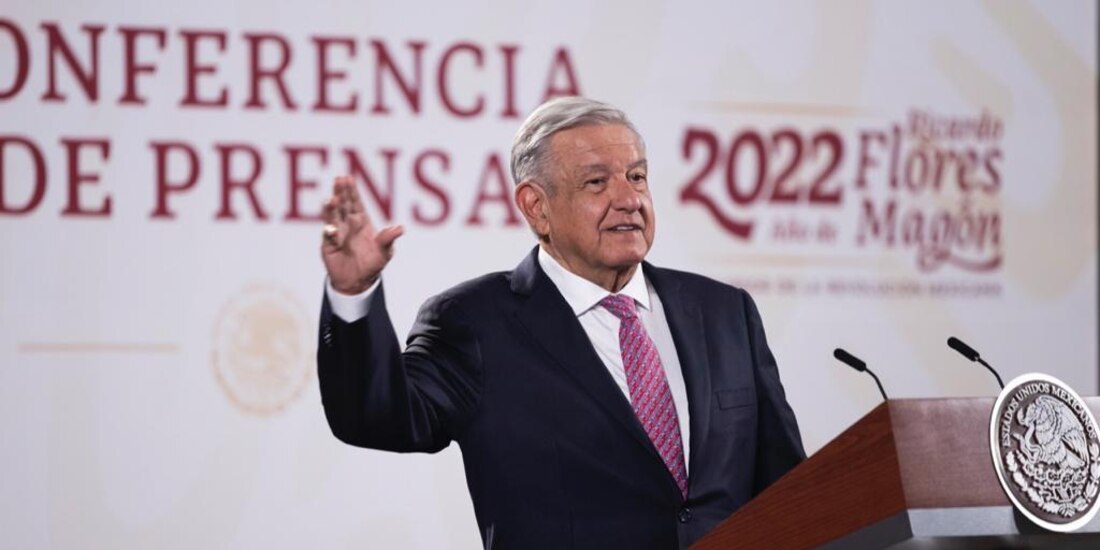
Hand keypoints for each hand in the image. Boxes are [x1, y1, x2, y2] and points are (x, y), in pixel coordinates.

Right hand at [321, 175, 404, 293]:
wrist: (358, 282)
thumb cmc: (372, 264)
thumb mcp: (385, 252)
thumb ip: (388, 239)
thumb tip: (400, 228)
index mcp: (361, 222)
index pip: (356, 203)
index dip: (352, 191)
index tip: (347, 178)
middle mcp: (347, 225)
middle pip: (343, 205)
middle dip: (340, 192)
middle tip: (338, 180)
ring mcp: (337, 233)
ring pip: (332, 217)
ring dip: (331, 208)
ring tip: (331, 200)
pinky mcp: (328, 245)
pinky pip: (328, 237)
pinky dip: (330, 233)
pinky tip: (331, 230)